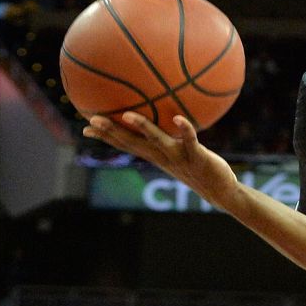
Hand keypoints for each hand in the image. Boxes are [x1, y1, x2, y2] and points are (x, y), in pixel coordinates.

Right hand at [84, 113, 239, 207]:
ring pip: (157, 142)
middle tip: (93, 119)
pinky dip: (185, 130)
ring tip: (127, 115)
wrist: (219, 190)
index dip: (106, 136)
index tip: (86, 126)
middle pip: (132, 143)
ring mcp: (178, 157)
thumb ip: (168, 140)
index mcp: (155, 155)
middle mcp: (162, 157)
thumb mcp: (178, 153)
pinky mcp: (197, 156)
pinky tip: (179, 118)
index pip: (125, 145)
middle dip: (112, 132)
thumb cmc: (198, 167)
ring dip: (143, 128)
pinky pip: (190, 141)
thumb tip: (165, 119)